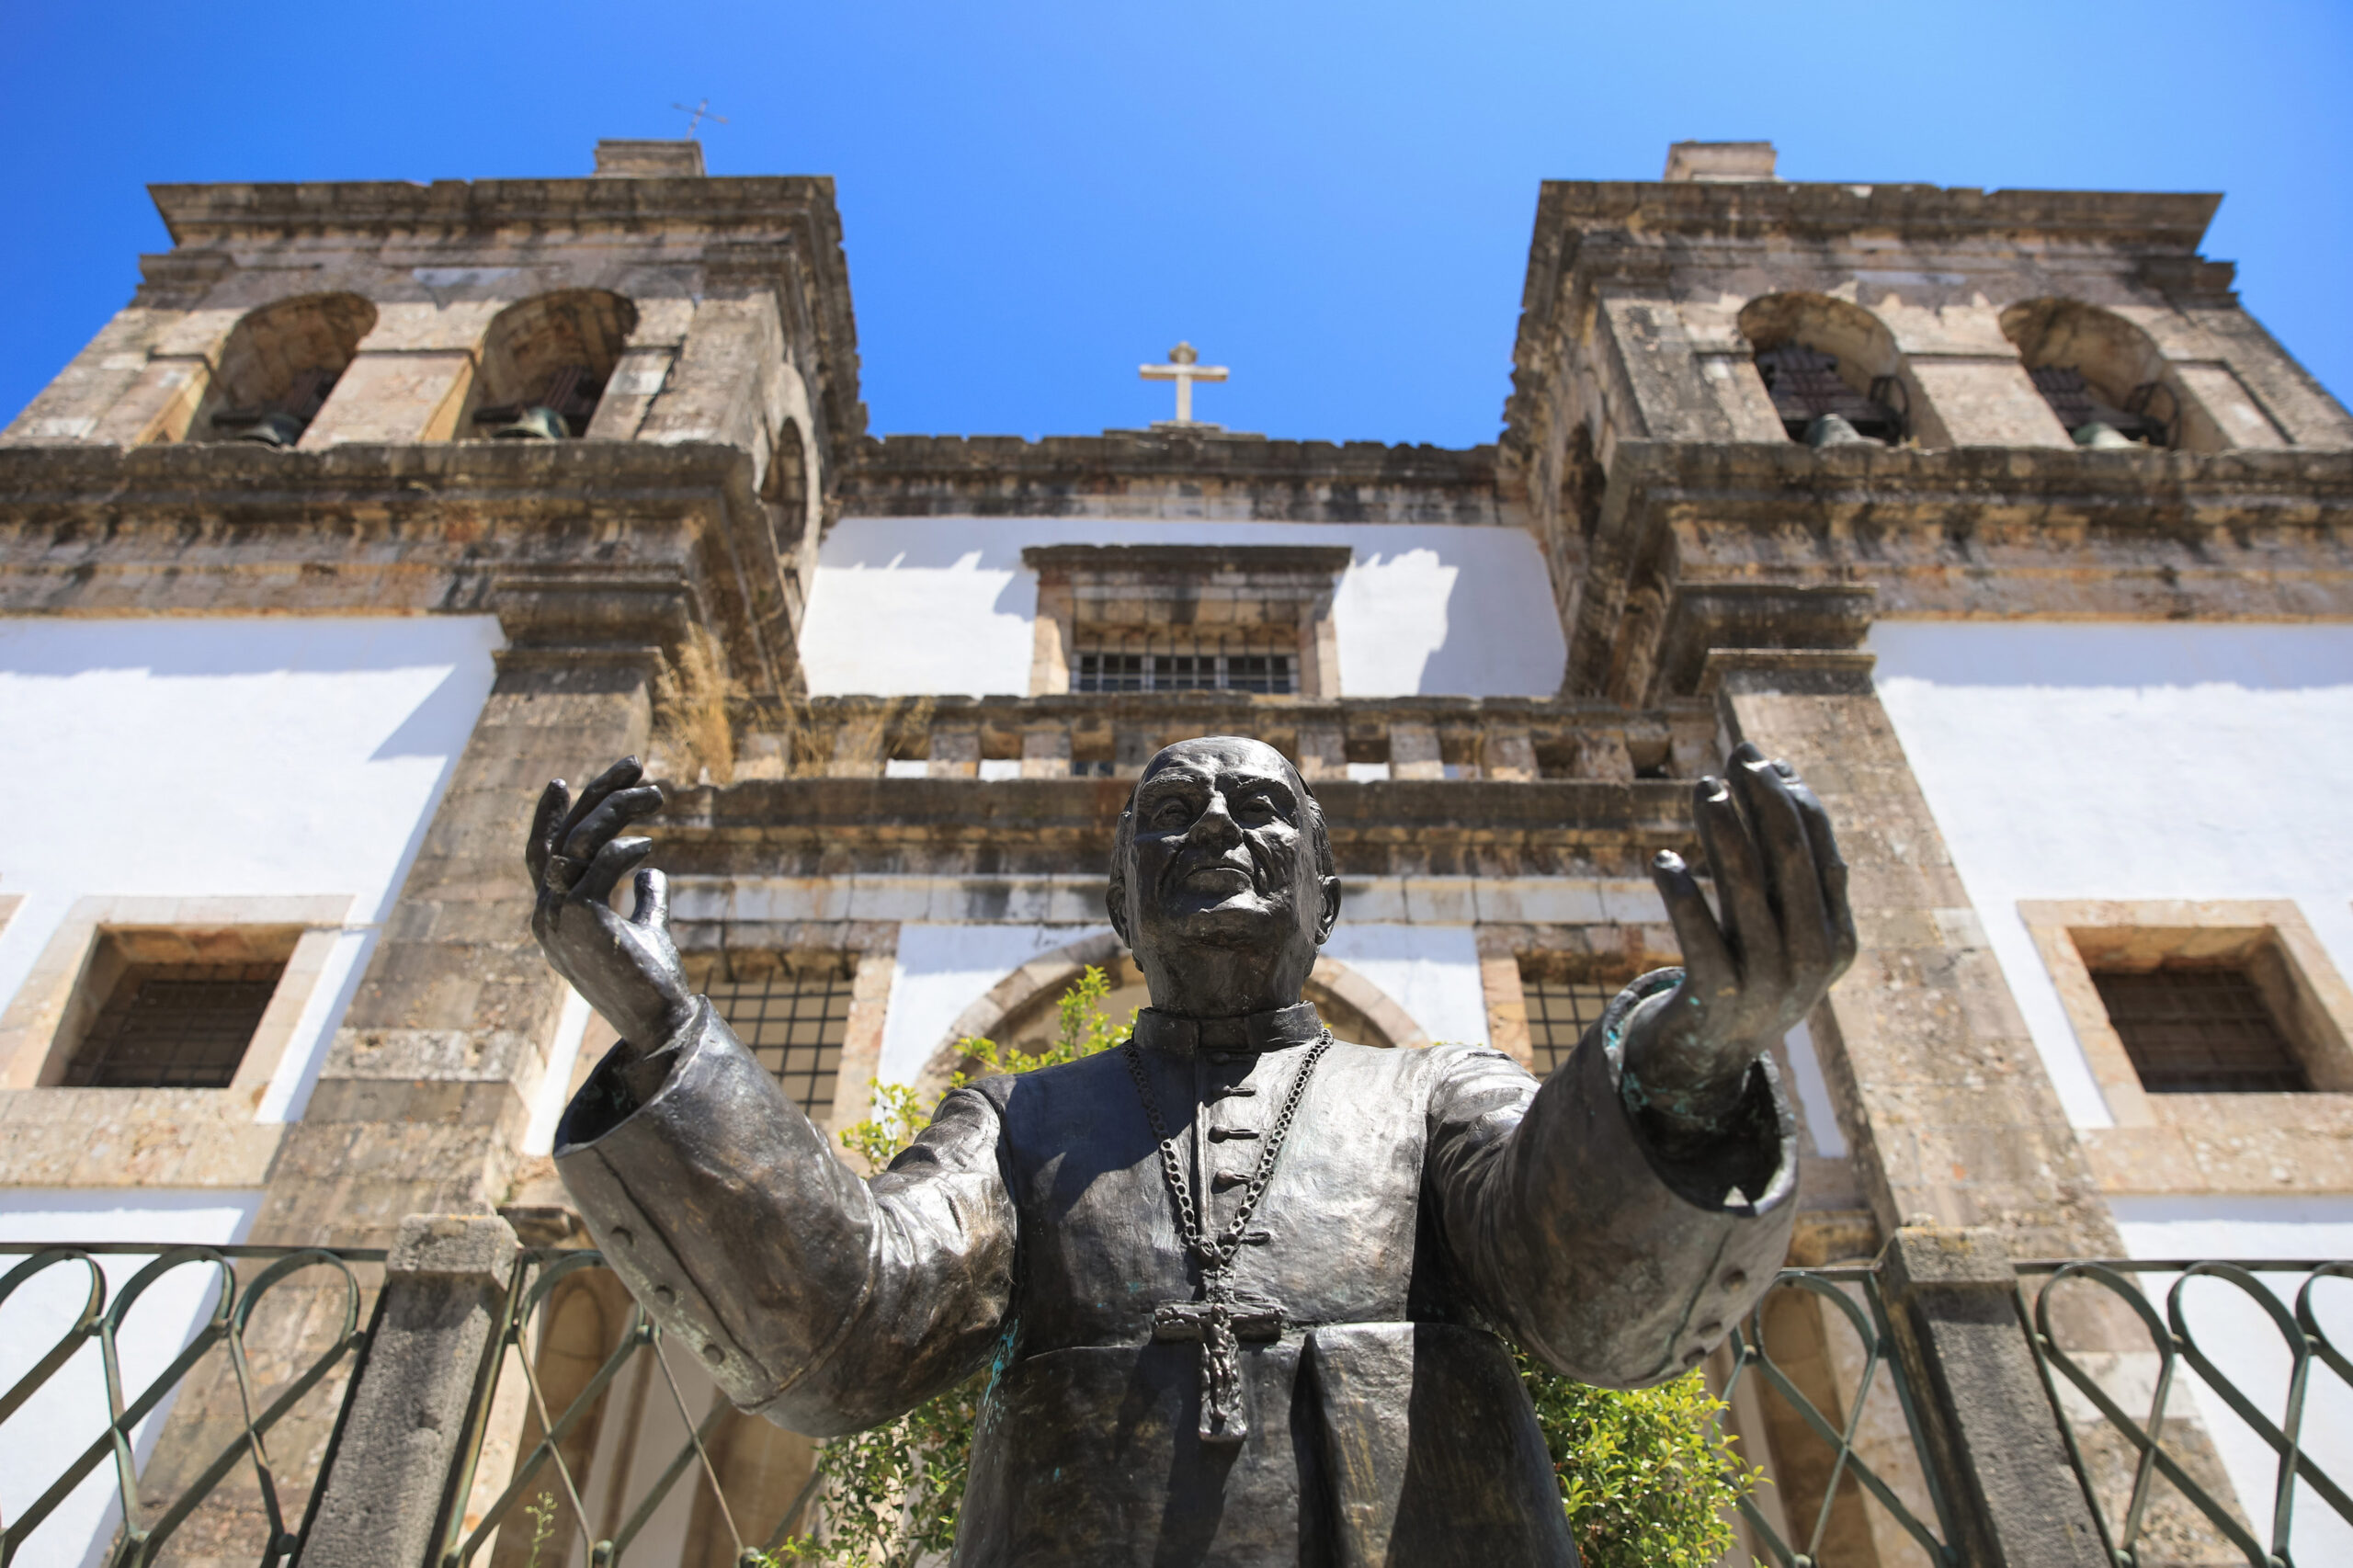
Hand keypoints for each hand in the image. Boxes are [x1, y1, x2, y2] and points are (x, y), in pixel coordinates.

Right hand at [526, 757, 694, 1054]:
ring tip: (655, 794)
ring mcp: (558, 917)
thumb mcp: (646, 932)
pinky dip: (625, 847)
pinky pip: (600, 862)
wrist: (659, 1022)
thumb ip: (642, 901)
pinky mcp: (582, 918)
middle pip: (561, 836)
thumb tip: (649, 873)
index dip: (549, 816)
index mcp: (553, 916)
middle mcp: (546, 915)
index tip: (563, 781)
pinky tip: (648, 849)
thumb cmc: (651, 981)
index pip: (540, 855)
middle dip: (597, 793)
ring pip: (579, 841)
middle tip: (636, 762)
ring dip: (618, 808)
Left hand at [1624, 742, 1856, 1129]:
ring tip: (1703, 790)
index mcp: (1837, 935)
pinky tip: (1663, 861)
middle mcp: (1811, 957)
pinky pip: (1701, 937)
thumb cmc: (1743, 972)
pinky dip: (1682, 895)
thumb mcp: (1773, 920)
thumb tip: (1779, 770)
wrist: (1707, 1060)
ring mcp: (1768, 981)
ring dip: (1724, 832)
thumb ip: (1779, 858)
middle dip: (1765, 801)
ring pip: (1746, 889)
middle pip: (1790, 859)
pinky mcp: (1719, 997)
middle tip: (1736, 757)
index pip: (1821, 850)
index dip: (1795, 798)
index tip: (1763, 758)